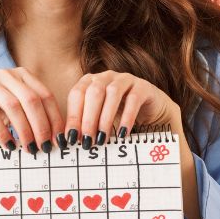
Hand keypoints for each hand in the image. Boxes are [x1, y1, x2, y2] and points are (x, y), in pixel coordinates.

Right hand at [0, 67, 63, 152]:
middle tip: (46, 147)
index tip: (59, 138)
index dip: (54, 117)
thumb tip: (53, 138)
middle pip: (32, 99)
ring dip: (24, 130)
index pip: (45, 95)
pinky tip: (9, 146)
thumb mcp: (11, 108)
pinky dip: (3, 132)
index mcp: (20, 75)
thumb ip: (29, 115)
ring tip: (30, 149)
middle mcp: (5, 74)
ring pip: (13, 106)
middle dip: (42, 126)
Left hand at [64, 70, 181, 147]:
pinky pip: (133, 99)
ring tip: (102, 139)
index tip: (70, 137)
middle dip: (88, 118)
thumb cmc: (119, 115)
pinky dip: (127, 117)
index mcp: (90, 81)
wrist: (151, 111)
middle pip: (93, 92)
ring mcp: (125, 79)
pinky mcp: (143, 86)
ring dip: (105, 118)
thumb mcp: (99, 118)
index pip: (76, 94)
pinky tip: (122, 133)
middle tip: (86, 140)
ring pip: (112, 93)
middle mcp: (106, 76)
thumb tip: (69, 142)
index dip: (73, 115)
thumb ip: (85, 125)